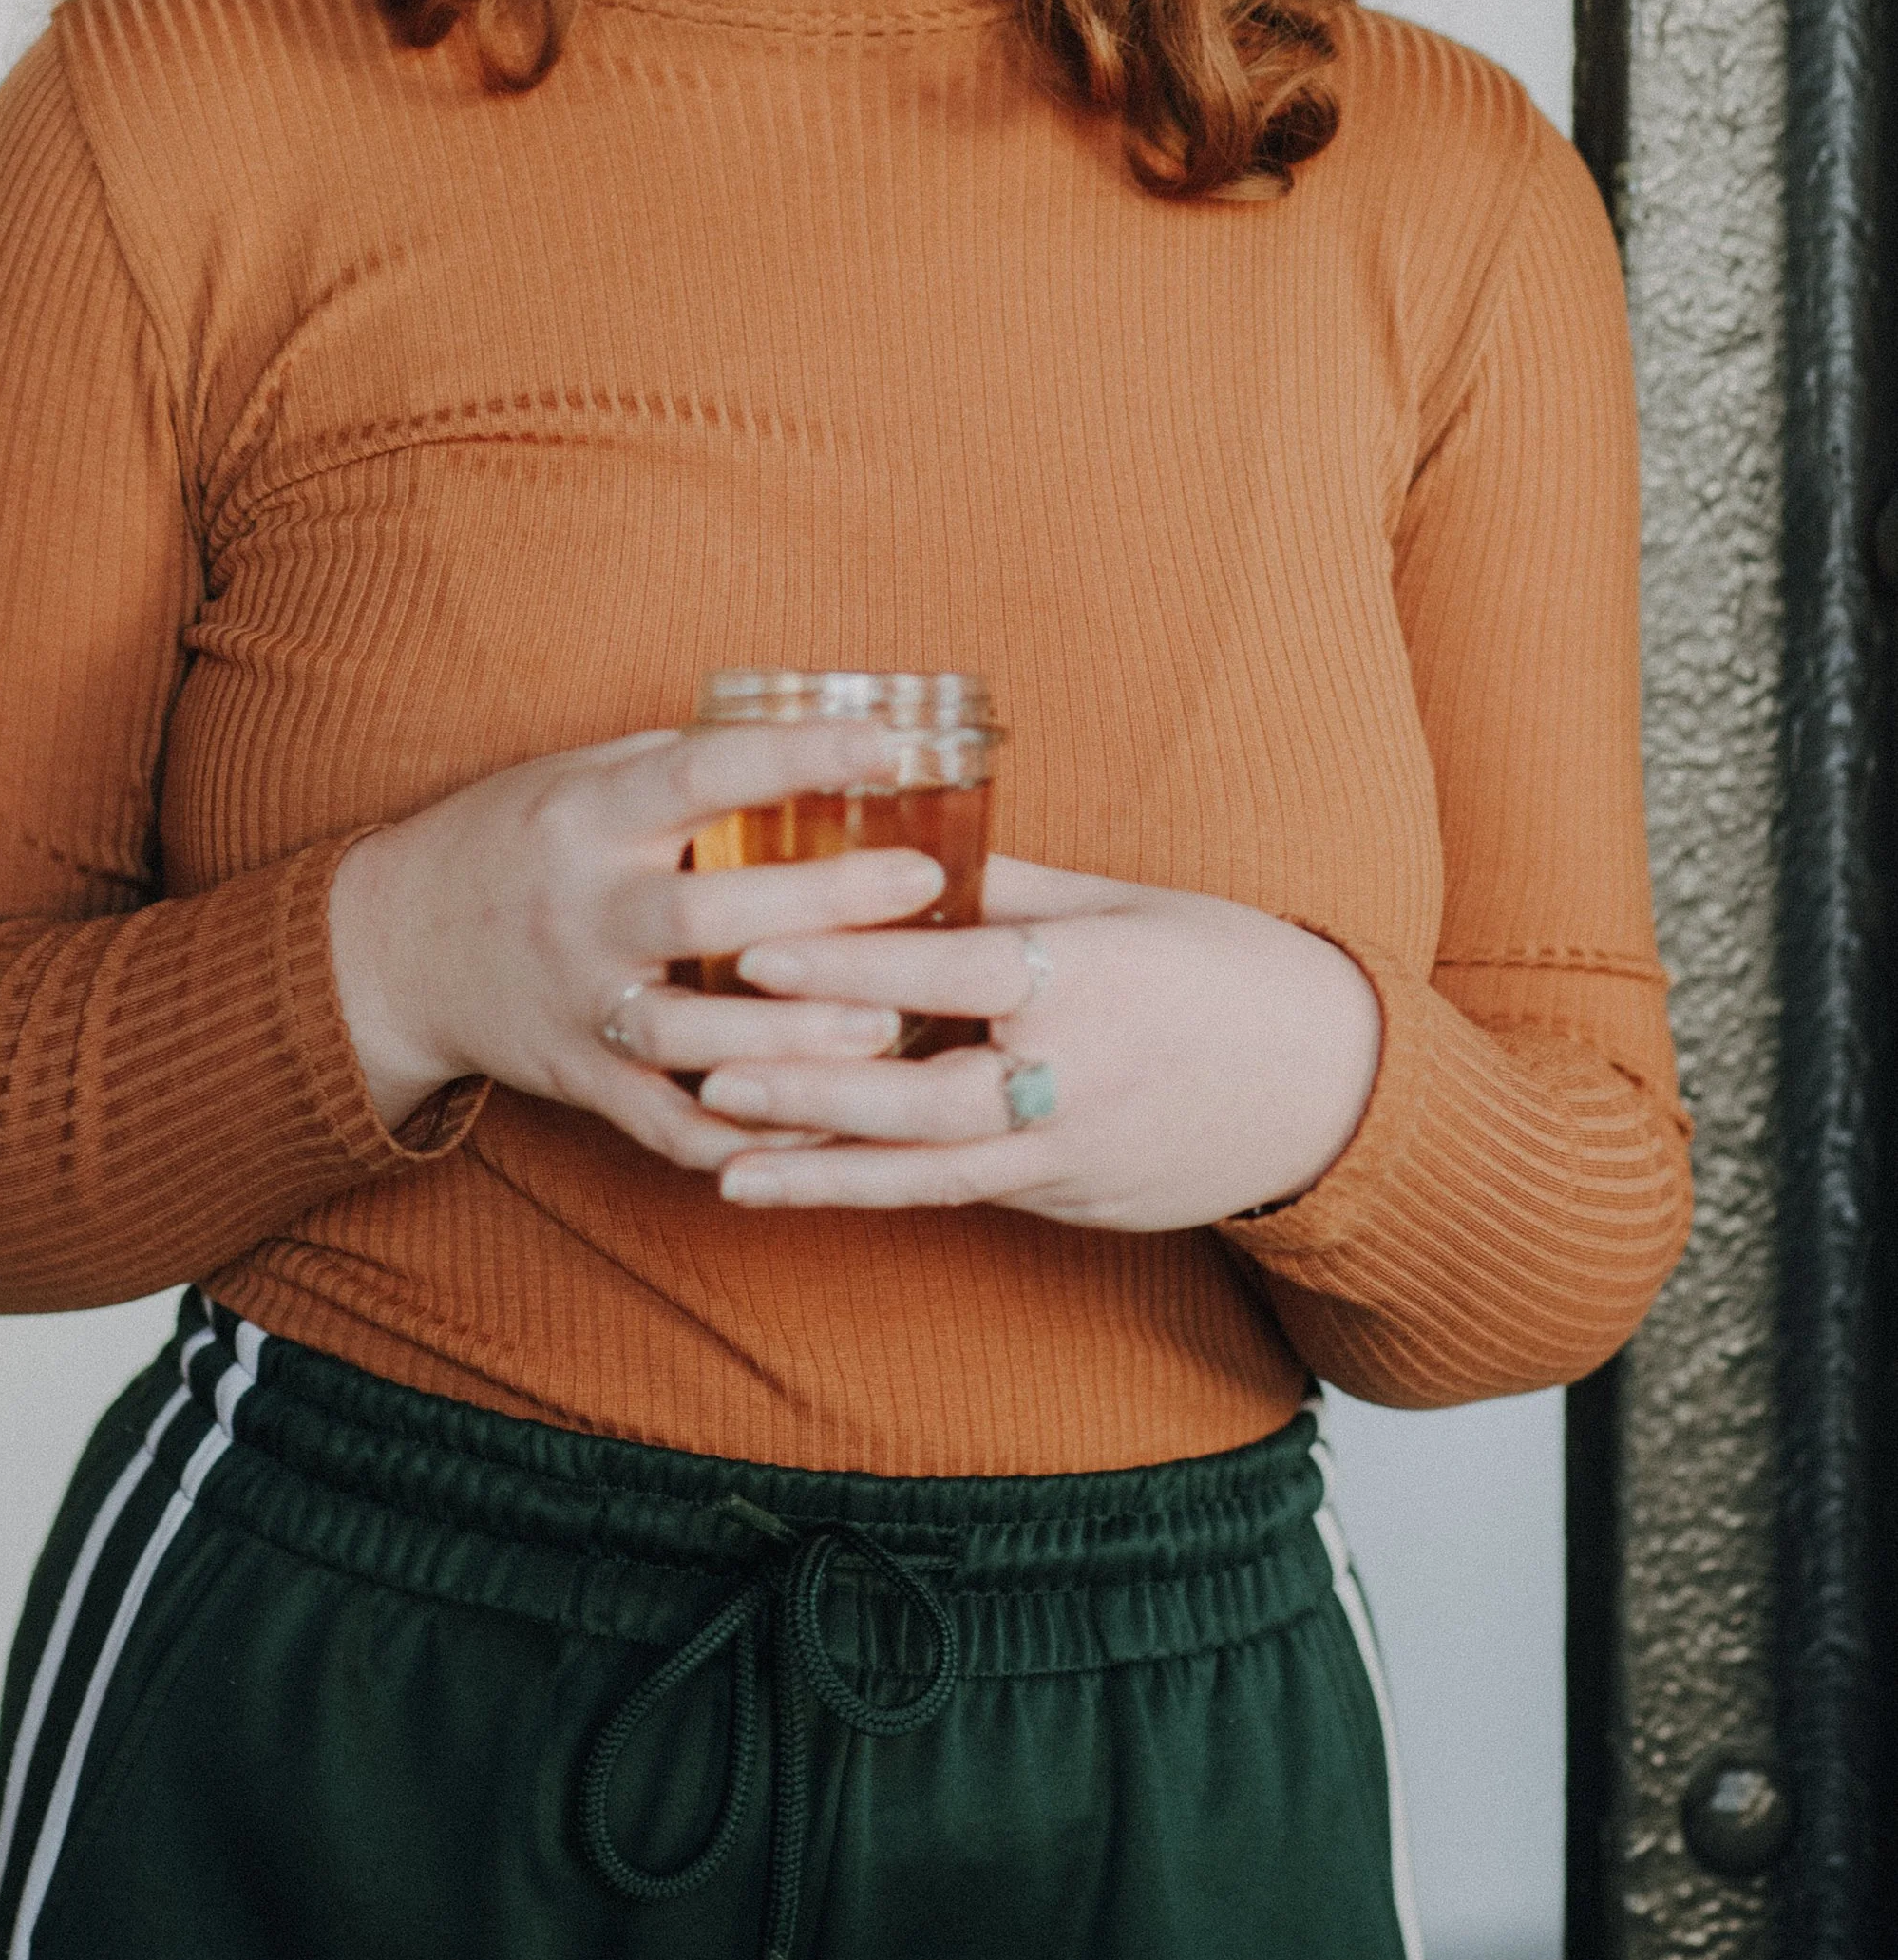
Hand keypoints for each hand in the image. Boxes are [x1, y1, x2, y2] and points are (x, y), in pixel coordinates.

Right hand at [328, 723, 949, 1168]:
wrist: (393, 948)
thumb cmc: (509, 841)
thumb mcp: (575, 776)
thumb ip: (677, 765)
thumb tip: (807, 735)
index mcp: (587, 815)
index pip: (699, 774)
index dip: (795, 756)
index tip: (887, 742)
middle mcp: (580, 909)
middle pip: (703, 912)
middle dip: (819, 902)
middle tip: (920, 883)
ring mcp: (577, 1003)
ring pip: (687, 1035)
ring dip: (789, 1037)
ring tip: (889, 1025)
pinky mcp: (577, 1080)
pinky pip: (664, 1125)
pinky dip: (742, 1134)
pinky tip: (821, 1124)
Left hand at [693, 856, 1384, 1230]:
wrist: (1333, 1089)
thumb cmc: (1230, 970)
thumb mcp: (1128, 904)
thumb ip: (1016, 885)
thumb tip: (913, 843)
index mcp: (1086, 980)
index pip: (947, 974)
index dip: (848, 963)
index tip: (759, 945)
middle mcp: (1071, 1075)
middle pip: (919, 1089)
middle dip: (807, 1082)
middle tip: (707, 1065)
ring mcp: (1067, 1150)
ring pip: (924, 1165)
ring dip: (817, 1160)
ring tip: (720, 1148)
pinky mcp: (1065, 1198)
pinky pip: (951, 1195)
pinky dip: (866, 1193)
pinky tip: (791, 1187)